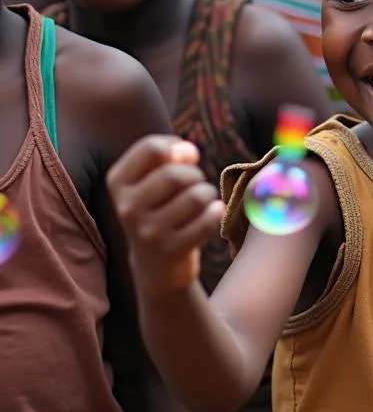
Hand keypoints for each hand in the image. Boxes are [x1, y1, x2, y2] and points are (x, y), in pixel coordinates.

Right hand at [107, 135, 223, 297]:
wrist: (155, 263)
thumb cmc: (160, 207)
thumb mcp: (150, 179)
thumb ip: (169, 154)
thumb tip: (188, 151)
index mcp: (118, 181)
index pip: (152, 148)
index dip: (178, 147)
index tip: (185, 158)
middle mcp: (127, 207)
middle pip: (175, 174)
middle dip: (195, 174)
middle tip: (195, 184)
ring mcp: (147, 232)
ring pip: (197, 196)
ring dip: (208, 193)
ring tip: (203, 201)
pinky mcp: (171, 250)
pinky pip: (208, 220)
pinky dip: (216, 213)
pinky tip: (212, 213)